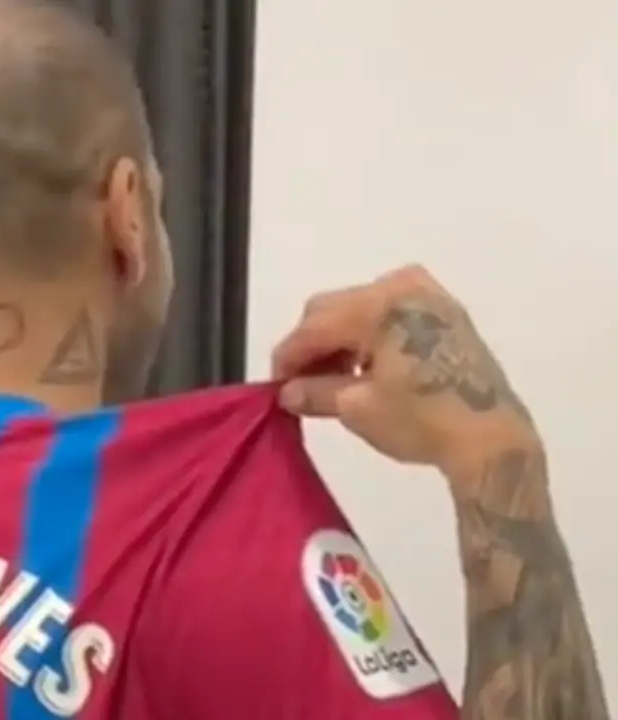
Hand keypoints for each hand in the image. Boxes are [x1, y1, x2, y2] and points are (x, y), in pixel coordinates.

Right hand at [271, 265, 537, 475]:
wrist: (491, 438)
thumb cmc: (421, 421)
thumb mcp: (357, 409)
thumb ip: (314, 392)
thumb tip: (288, 392)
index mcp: (377, 306)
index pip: (312, 327)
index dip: (287, 358)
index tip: (275, 388)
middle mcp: (402, 287)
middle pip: (333, 309)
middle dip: (313, 345)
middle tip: (303, 385)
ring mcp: (428, 295)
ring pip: (361, 308)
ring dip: (341, 339)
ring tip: (335, 379)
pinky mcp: (446, 312)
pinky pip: (391, 312)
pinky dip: (370, 335)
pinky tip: (367, 368)